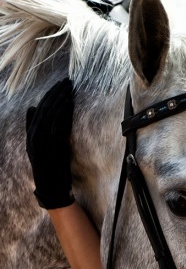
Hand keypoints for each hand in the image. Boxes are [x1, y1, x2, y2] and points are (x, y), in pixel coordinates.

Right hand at [26, 78, 74, 208]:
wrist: (51, 187)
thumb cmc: (48, 167)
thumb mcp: (37, 147)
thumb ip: (33, 127)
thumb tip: (32, 107)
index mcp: (31, 134)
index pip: (40, 108)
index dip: (50, 95)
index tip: (60, 85)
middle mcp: (35, 135)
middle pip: (46, 108)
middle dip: (57, 93)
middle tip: (68, 81)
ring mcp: (44, 140)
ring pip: (52, 114)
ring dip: (61, 99)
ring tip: (70, 88)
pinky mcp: (53, 146)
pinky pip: (59, 125)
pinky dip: (64, 112)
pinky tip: (70, 103)